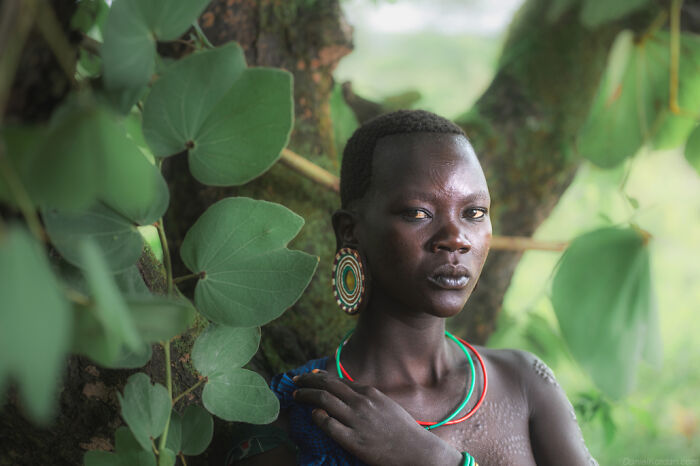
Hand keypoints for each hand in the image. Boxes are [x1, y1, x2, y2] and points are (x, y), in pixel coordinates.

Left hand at [292, 369, 462, 465]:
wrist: (416, 450)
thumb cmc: (402, 430)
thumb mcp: (386, 405)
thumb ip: (367, 398)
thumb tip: (350, 393)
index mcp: (369, 393)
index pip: (337, 380)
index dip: (318, 377)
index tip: (308, 377)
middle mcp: (361, 402)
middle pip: (326, 385)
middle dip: (307, 381)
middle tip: (295, 382)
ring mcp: (356, 420)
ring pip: (323, 400)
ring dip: (305, 396)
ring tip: (295, 396)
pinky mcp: (353, 439)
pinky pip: (328, 424)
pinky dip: (317, 417)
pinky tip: (312, 415)